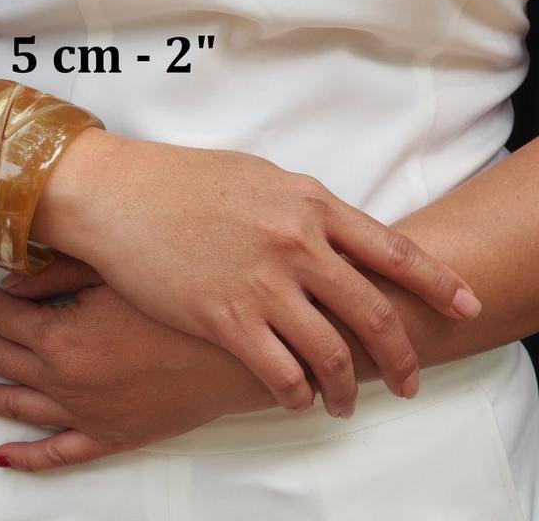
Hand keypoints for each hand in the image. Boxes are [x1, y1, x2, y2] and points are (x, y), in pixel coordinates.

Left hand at [0, 256, 275, 471]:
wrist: (242, 355)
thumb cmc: (182, 305)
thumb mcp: (117, 274)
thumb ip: (57, 276)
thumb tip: (9, 284)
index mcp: (61, 337)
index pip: (0, 313)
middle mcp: (63, 380)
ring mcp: (85, 414)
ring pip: (16, 406)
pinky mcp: (112, 437)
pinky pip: (60, 454)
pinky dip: (28, 459)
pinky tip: (1, 457)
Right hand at [30, 132, 480, 416]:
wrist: (116, 193)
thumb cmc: (179, 180)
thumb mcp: (255, 177)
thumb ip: (301, 207)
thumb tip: (330, 232)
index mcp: (309, 204)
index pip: (393, 250)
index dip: (437, 282)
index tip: (463, 304)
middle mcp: (296, 245)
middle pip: (373, 313)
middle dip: (402, 355)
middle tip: (409, 380)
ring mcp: (262, 283)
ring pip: (330, 352)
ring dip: (345, 387)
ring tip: (343, 403)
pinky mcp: (224, 317)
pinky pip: (280, 371)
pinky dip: (297, 393)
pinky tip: (297, 398)